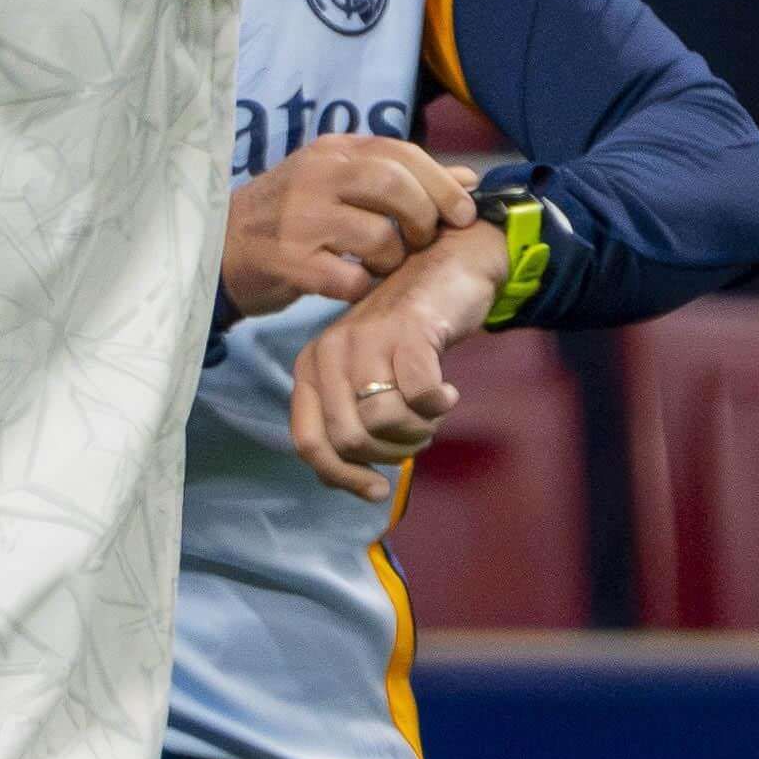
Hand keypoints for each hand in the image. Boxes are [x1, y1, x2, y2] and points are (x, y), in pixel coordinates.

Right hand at [214, 131, 472, 315]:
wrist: (217, 249)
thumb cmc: (290, 217)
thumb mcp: (341, 185)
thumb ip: (402, 178)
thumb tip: (469, 178)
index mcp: (332, 151)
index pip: (400, 153)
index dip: (442, 184)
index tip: (463, 214)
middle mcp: (315, 176)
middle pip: (393, 186)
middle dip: (423, 218)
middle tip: (423, 242)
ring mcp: (299, 218)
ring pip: (378, 236)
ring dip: (393, 259)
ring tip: (381, 266)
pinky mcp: (289, 261)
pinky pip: (350, 278)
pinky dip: (362, 287)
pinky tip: (353, 285)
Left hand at [286, 229, 490, 484]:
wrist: (448, 268)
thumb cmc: (407, 334)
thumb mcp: (367, 376)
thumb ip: (350, 419)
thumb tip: (345, 479)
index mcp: (311, 367)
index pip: (309, 443)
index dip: (342, 477)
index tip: (377, 490)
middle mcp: (329, 352)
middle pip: (350, 440)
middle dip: (391, 452)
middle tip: (417, 434)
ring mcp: (366, 339)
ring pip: (385, 421)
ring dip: (418, 430)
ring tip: (432, 410)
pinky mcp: (408, 331)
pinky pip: (421, 396)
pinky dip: (439, 404)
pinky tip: (447, 390)